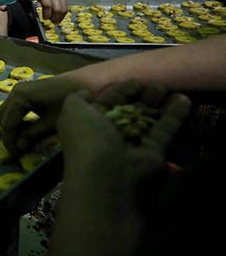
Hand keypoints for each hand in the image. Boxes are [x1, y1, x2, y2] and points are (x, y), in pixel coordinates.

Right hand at [0, 75, 85, 153]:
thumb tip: (18, 147)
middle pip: (1, 117)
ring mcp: (20, 89)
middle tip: (20, 148)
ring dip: (13, 126)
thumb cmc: (69, 102)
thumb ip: (33, 135)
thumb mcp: (52, 123)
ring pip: (6, 112)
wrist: (86, 83)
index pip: (7, 124)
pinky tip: (30, 128)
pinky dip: (18, 119)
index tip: (14, 155)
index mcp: (20, 97)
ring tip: (25, 139)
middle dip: (8, 133)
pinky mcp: (26, 91)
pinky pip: (14, 108)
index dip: (9, 141)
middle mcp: (15, 91)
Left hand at [58, 81, 189, 191]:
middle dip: (140, 96)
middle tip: (155, 83)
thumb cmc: (87, 137)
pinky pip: (164, 131)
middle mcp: (110, 134)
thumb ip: (78, 98)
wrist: (107, 174)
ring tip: (167, 87)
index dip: (119, 91)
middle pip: (128, 111)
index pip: (106, 103)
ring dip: (157, 103)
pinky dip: (174, 115)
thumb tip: (87, 93)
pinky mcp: (152, 153)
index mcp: (89, 123)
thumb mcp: (72, 110)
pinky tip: (184, 99)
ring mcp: (132, 144)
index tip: (135, 80)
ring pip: (146, 120)